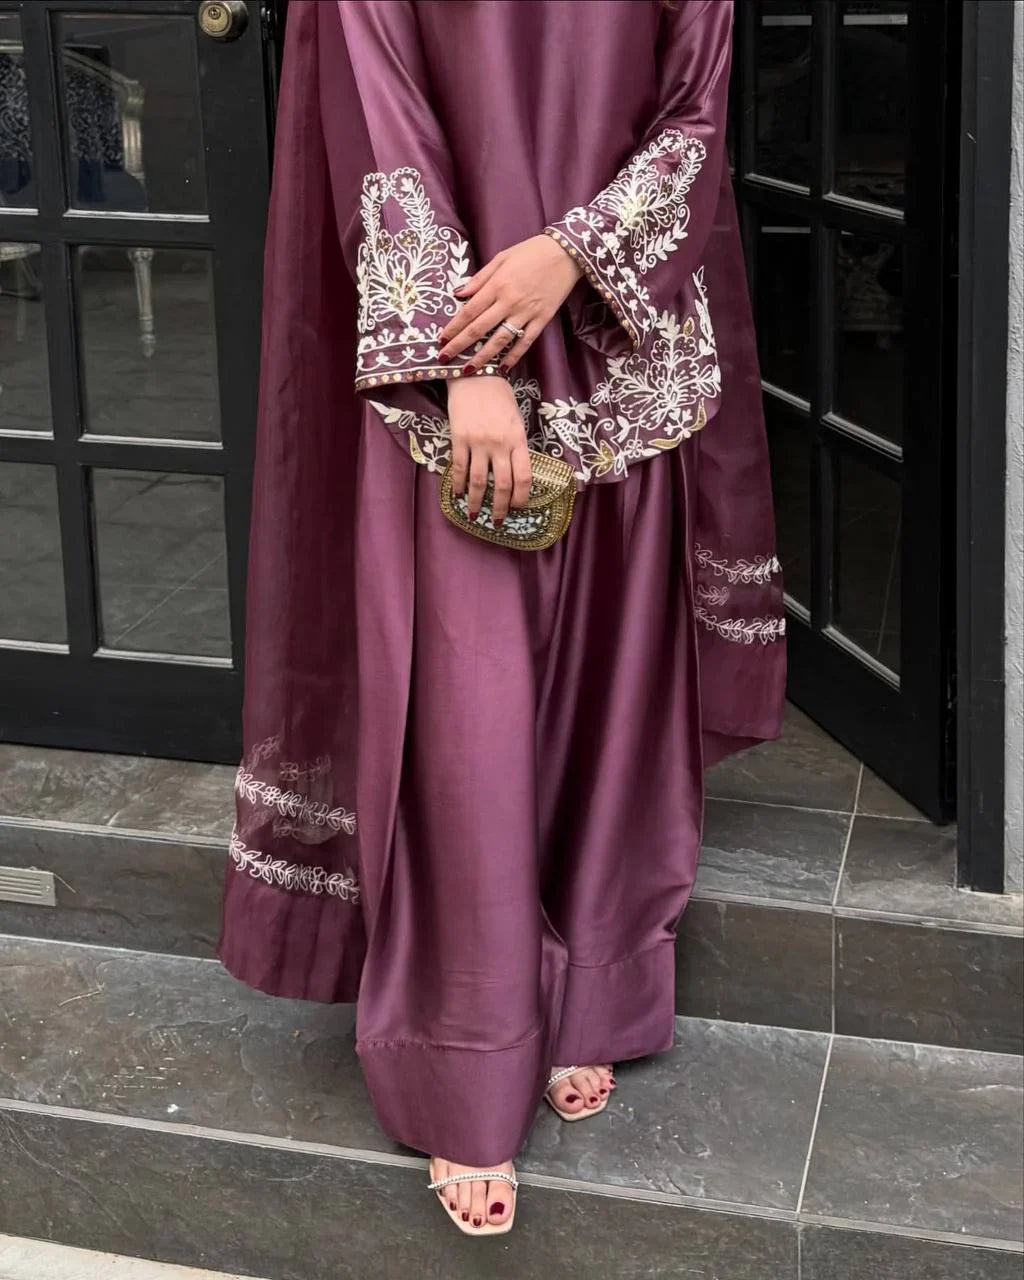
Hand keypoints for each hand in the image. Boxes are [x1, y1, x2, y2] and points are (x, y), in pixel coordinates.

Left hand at [438, 234, 582, 370]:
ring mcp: (526, 312)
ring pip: (499, 340)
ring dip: (482, 357)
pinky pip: (525, 342)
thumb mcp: (501, 257)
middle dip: (459, 346)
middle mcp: (509, 301)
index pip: (469, 311)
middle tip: (443, 359)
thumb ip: (479, 278)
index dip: (453, 327)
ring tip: (468, 369)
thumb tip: (457, 294)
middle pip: (479, 329)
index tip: (441, 340)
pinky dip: (513, 356)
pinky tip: (502, 367)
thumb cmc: (531, 252)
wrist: (566, 253)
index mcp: (497, 285)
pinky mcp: (542, 320)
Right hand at [447, 376, 531, 524]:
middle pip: (501, 485)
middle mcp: (499, 444)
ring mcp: (478, 442)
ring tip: (474, 515)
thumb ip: (516, 446)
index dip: (521, 497)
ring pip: (477, 481)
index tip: (517, 508)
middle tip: (496, 521)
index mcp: (518, 439)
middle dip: (499, 507)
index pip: (523, 477)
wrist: (475, 374)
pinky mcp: (458, 438)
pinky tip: (457, 494)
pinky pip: (457, 468)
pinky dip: (457, 484)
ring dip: (476, 502)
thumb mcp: (517, 420)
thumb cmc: (500, 397)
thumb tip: (513, 473)